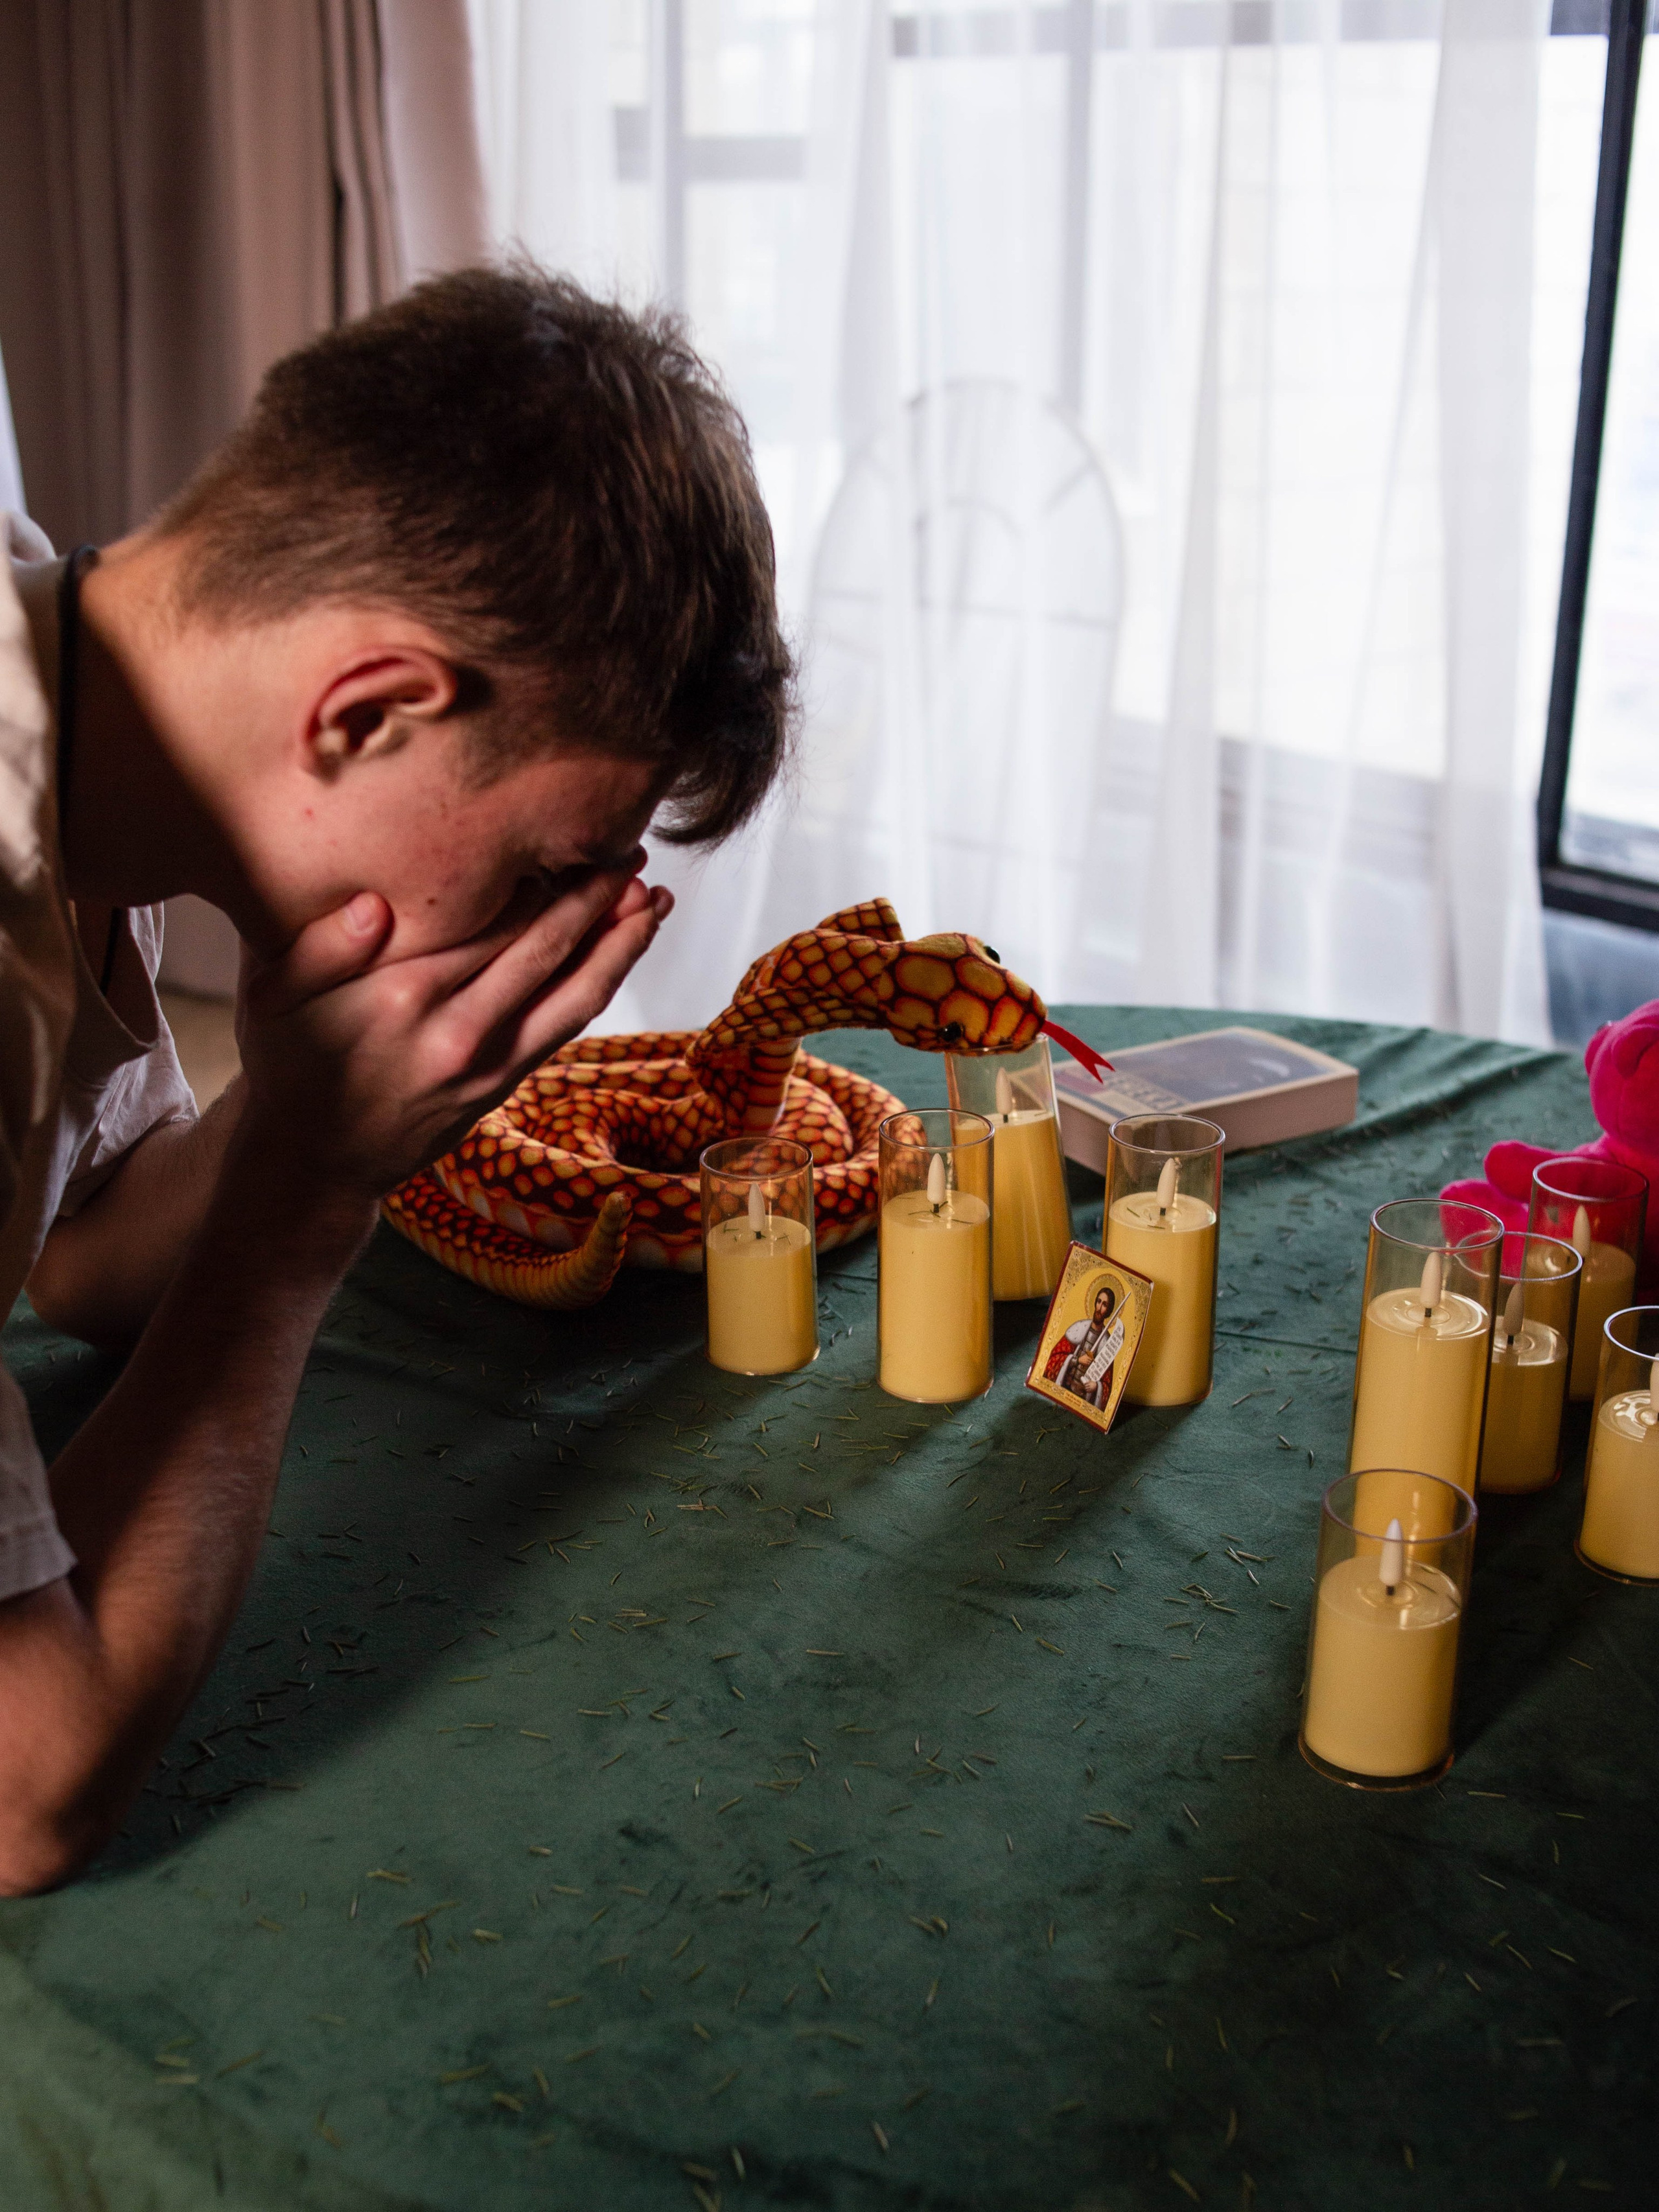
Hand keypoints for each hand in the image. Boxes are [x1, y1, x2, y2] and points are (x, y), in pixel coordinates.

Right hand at [232, 866, 671, 1201]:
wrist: (313, 1160)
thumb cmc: (291, 1062)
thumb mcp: (273, 998)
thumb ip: (320, 946)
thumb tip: (374, 904)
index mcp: (401, 994)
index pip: (489, 920)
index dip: (540, 877)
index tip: (573, 832)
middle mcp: (456, 1028)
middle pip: (545, 949)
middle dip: (595, 897)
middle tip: (630, 847)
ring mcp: (487, 1062)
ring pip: (574, 992)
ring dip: (620, 943)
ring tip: (654, 897)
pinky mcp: (503, 1084)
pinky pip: (566, 1025)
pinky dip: (603, 983)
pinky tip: (624, 950)